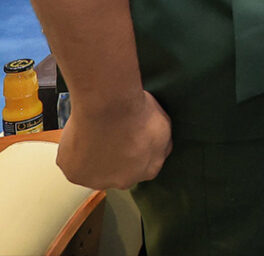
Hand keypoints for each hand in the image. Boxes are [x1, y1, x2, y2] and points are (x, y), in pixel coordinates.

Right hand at [57, 90, 171, 189]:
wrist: (108, 107)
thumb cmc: (137, 112)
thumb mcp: (164, 125)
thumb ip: (162, 145)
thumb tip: (159, 152)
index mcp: (148, 171)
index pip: (142, 167)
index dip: (134, 151)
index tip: (128, 137)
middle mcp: (123, 183)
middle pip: (118, 173)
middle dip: (114, 157)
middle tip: (111, 134)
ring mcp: (96, 181)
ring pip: (94, 170)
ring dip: (93, 157)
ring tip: (95, 132)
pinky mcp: (74, 174)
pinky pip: (73, 163)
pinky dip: (75, 151)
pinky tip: (81, 134)